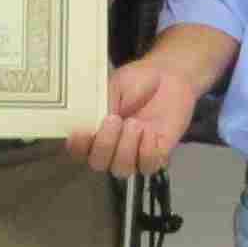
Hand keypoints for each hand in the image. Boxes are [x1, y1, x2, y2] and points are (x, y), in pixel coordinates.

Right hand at [70, 53, 201, 177]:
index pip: (79, 149)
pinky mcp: (157, 155)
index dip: (78, 146)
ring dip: (126, 147)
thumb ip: (106, 106)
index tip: (82, 132)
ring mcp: (134, 154)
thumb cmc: (138, 80)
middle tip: (115, 120)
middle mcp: (112, 147)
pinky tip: (151, 131)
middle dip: (104, 145)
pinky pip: (147, 166)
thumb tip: (98, 122)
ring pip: (121, 169)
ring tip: (136, 123)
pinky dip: (147, 150)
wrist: (169, 77)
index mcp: (96, 130)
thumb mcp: (116, 86)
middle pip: (98, 164)